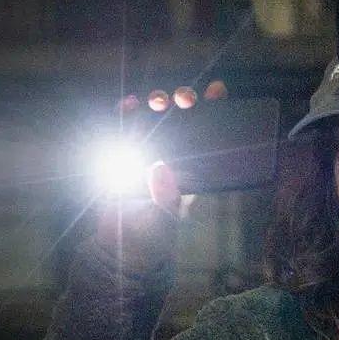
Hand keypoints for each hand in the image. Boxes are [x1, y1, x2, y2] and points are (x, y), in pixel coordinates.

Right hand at [91, 80, 227, 269]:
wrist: (122, 249)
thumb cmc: (154, 235)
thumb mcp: (164, 216)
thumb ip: (163, 195)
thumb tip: (159, 168)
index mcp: (193, 168)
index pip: (209, 132)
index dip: (214, 108)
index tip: (216, 90)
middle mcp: (174, 155)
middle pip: (181, 118)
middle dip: (182, 101)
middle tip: (183, 98)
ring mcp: (148, 153)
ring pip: (154, 118)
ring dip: (155, 104)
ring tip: (155, 99)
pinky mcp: (124, 156)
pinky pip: (125, 129)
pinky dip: (126, 114)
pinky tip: (129, 105)